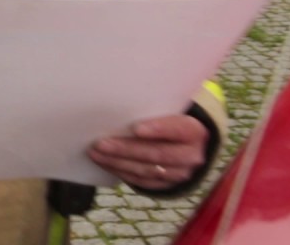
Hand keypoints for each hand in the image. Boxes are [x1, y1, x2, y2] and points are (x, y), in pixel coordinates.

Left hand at [87, 114, 207, 190]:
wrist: (189, 146)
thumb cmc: (170, 121)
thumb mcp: (171, 112)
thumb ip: (153, 111)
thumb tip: (117, 105)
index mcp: (194, 131)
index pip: (177, 129)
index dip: (158, 129)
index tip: (136, 128)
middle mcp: (191, 155)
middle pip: (157, 153)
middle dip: (126, 149)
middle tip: (101, 144)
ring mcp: (180, 174)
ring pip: (147, 170)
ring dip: (118, 162)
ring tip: (96, 154)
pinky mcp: (168, 185)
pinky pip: (143, 182)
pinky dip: (123, 173)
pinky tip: (106, 164)